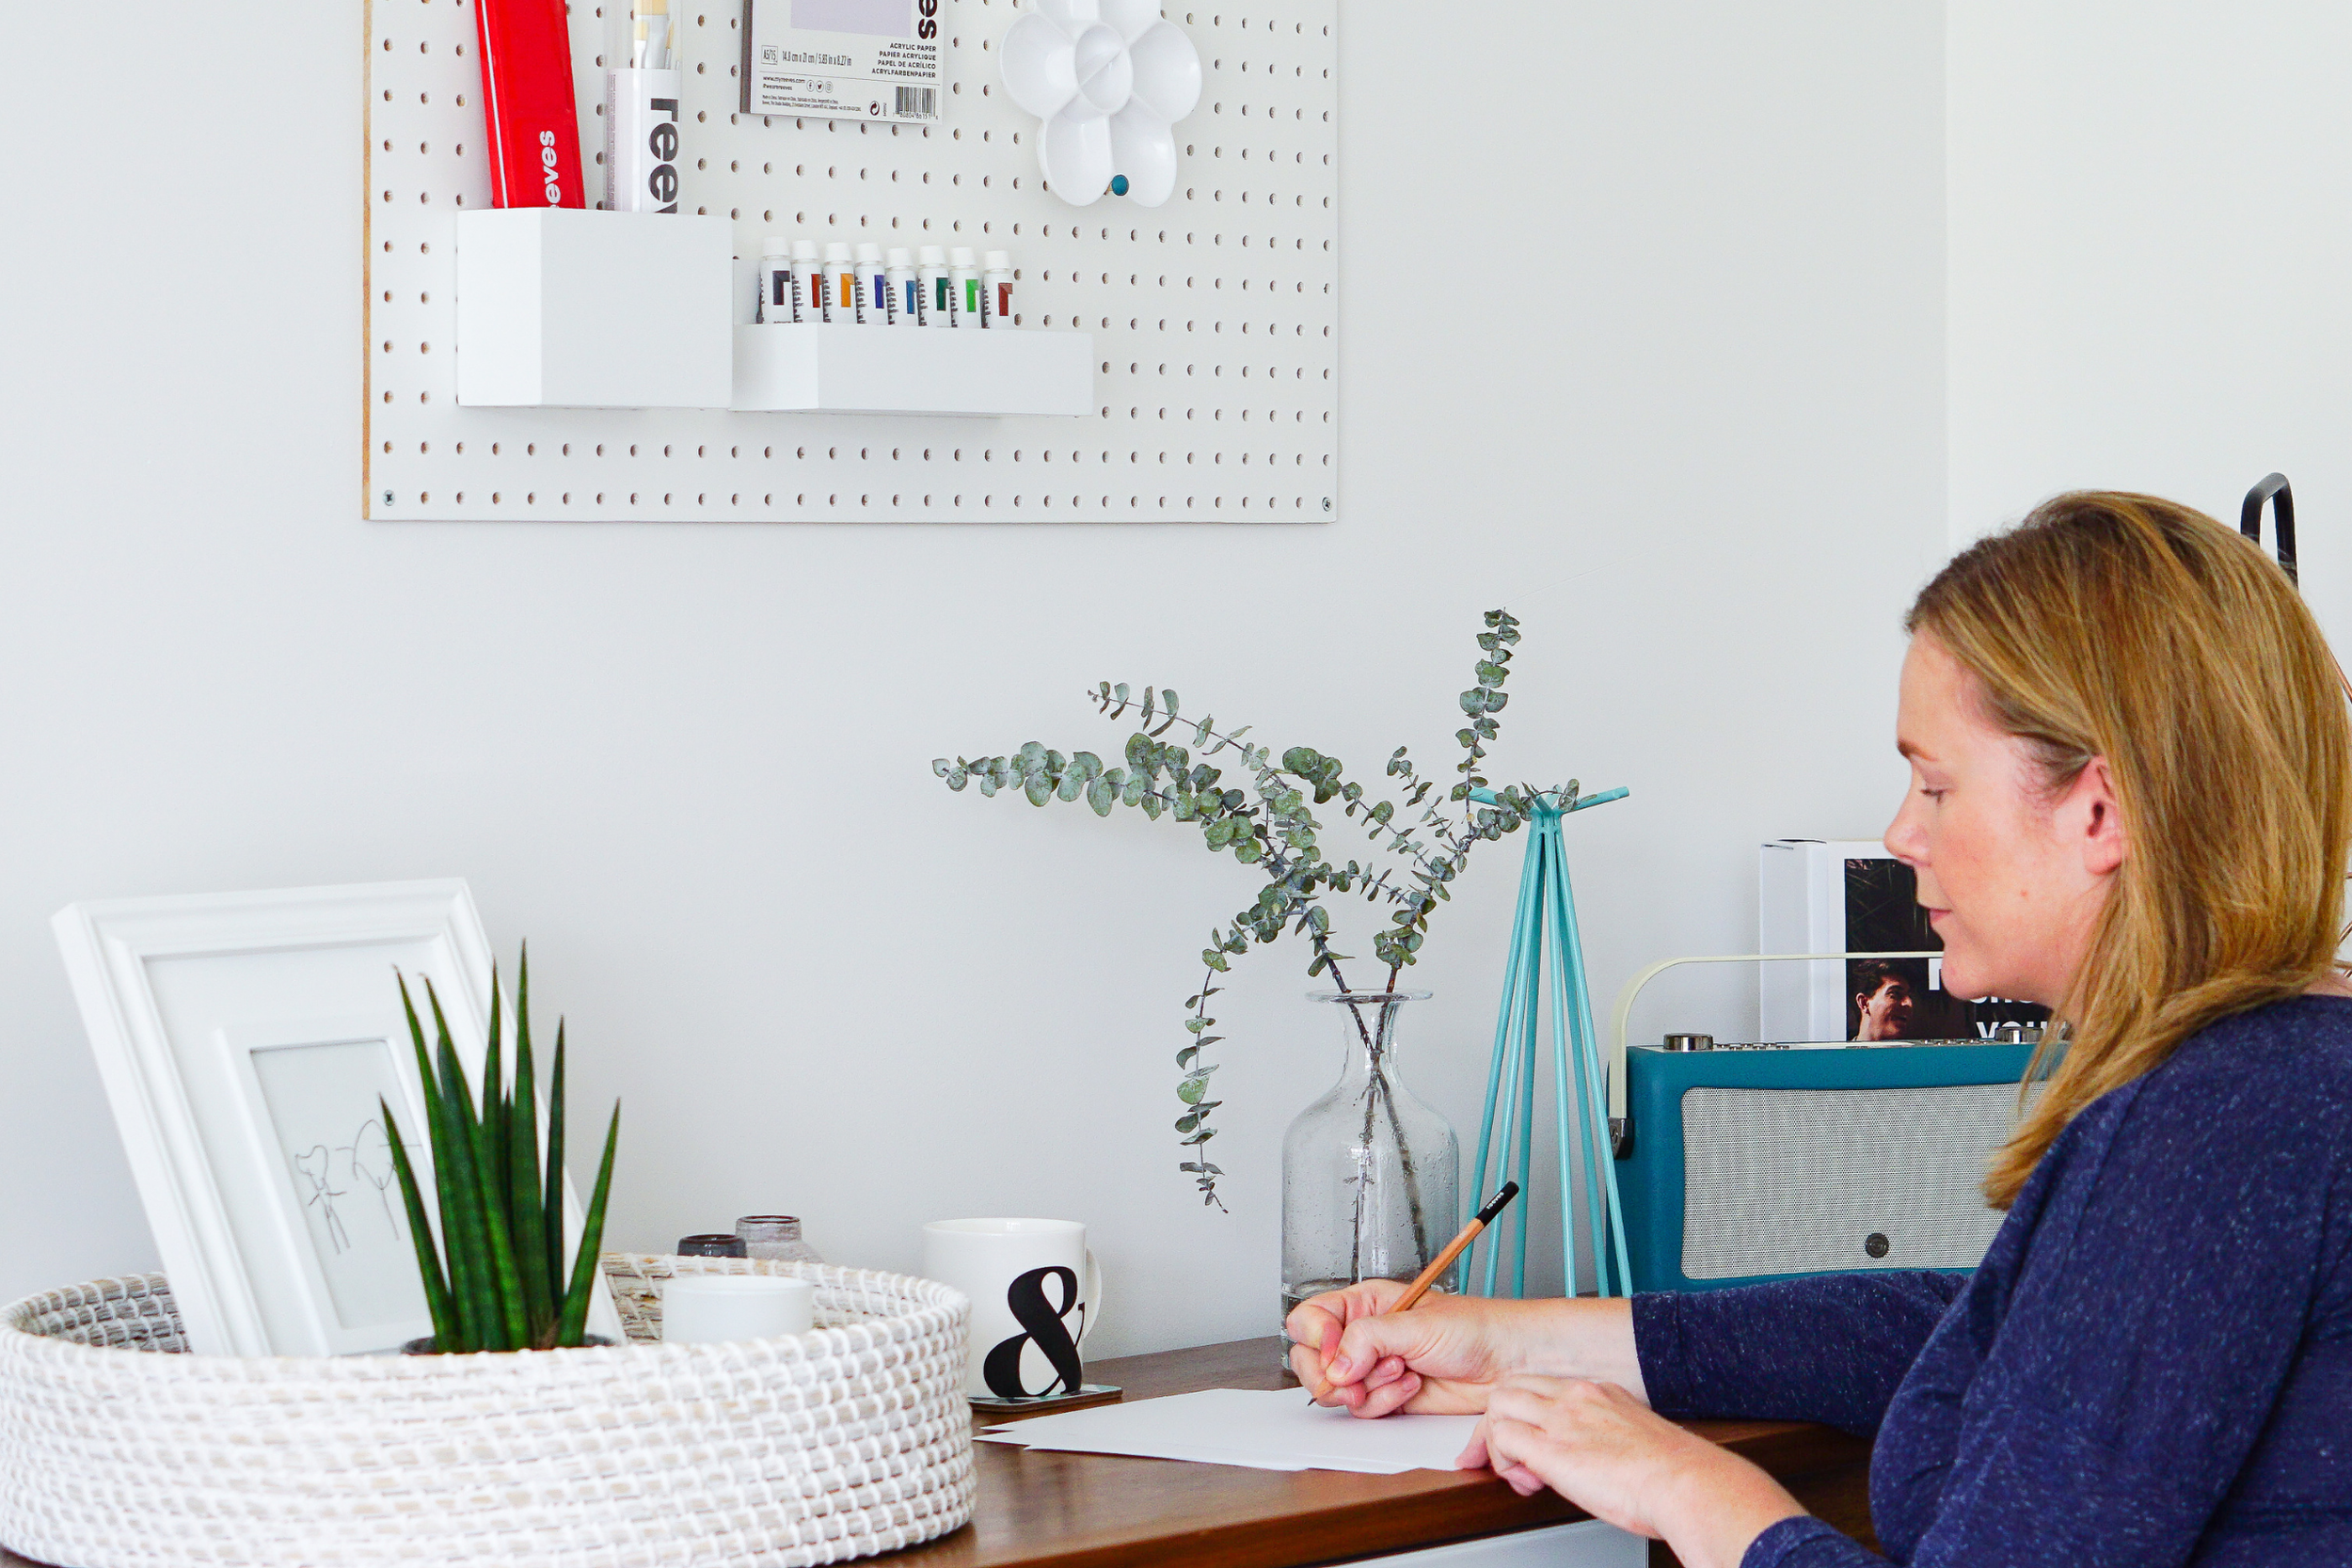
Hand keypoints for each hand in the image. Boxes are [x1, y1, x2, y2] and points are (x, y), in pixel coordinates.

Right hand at [1285, 1280, 1508, 1414]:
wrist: (1507, 1363)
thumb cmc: (1474, 1328)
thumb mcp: (1416, 1325)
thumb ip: (1368, 1340)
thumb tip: (1335, 1365)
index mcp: (1364, 1304)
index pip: (1310, 1318)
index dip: (1315, 1338)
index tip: (1334, 1353)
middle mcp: (1362, 1335)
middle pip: (1311, 1359)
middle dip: (1332, 1373)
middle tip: (1356, 1377)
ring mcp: (1372, 1368)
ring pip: (1336, 1389)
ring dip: (1367, 1388)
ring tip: (1400, 1373)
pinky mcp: (1386, 1397)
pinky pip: (1363, 1410)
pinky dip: (1384, 1403)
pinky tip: (1411, 1387)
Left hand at [1462, 1375, 1805, 1567]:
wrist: (1687, 1483)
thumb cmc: (1674, 1475)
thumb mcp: (1635, 1441)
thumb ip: (1605, 1439)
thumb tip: (1591, 1460)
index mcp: (1598, 1392)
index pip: (1540, 1386)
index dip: (1524, 1413)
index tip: (1525, 1441)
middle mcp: (1576, 1396)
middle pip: (1510, 1387)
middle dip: (1500, 1421)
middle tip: (1509, 1458)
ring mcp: (1562, 1418)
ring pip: (1498, 1405)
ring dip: (1498, 1441)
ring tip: (1520, 1473)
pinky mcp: (1552, 1448)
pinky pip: (1502, 1437)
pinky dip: (1502, 1460)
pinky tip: (1525, 1481)